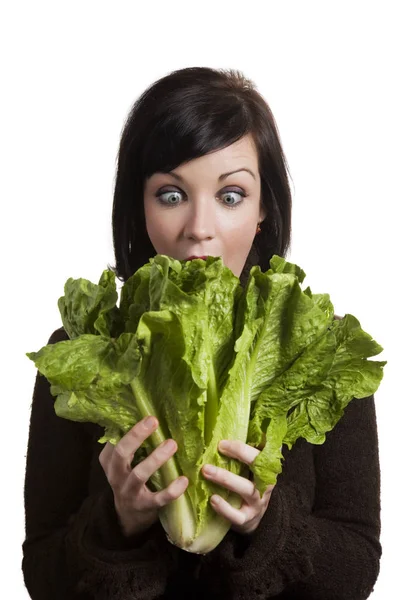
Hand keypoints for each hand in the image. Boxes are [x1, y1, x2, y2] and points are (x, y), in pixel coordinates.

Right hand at [99, 416, 187, 536]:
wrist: (126, 516)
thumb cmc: (128, 478)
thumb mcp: (122, 462)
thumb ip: (129, 443)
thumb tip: (143, 412)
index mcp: (110, 460)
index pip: (114, 440)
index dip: (127, 426)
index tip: (144, 413)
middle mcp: (116, 475)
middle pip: (121, 453)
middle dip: (136, 436)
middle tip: (153, 421)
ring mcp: (128, 492)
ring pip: (139, 474)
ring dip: (155, 458)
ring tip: (172, 444)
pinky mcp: (144, 506)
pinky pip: (158, 498)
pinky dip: (171, 490)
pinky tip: (184, 480)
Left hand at [202, 440, 274, 534]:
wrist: (253, 519)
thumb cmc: (247, 486)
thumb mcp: (249, 469)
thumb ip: (243, 452)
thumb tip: (229, 427)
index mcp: (266, 468)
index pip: (261, 451)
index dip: (243, 446)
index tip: (223, 442)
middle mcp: (265, 484)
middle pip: (258, 466)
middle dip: (239, 453)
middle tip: (218, 447)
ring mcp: (257, 503)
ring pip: (246, 489)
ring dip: (226, 478)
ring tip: (206, 471)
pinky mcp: (247, 519)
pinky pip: (237, 515)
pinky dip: (224, 508)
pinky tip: (212, 499)